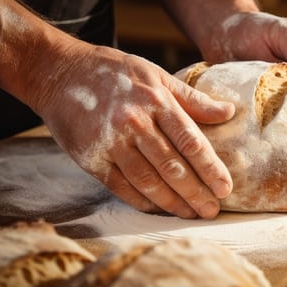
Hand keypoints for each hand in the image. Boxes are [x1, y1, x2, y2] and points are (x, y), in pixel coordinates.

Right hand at [29, 43, 234, 218]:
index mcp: (155, 101)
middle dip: (196, 193)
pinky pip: (121, 187)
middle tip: (212, 210)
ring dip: (173, 203)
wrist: (58, 73)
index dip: (211, 169)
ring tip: (191, 214)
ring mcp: (110, 143)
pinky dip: (142, 201)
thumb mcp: (156, 75)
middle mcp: (134, 123)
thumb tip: (229, 112)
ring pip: (148, 181)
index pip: (191, 142)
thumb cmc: (113, 72)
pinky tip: (160, 209)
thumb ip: (192, 98)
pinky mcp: (90, 158)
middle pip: (172, 166)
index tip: (225, 188)